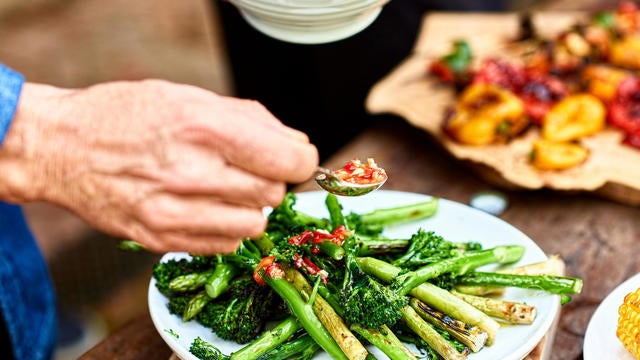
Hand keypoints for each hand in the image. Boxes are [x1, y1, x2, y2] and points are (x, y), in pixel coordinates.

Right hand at [0, 79, 318, 253]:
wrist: (62, 148)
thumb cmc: (125, 116)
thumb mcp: (190, 96)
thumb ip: (251, 120)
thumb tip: (297, 145)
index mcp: (203, 127)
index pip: (289, 160)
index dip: (300, 159)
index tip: (292, 158)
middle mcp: (191, 173)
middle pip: (273, 193)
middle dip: (269, 180)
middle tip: (244, 168)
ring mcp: (174, 211)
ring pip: (253, 225)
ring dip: (248, 207)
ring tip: (222, 189)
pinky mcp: (161, 238)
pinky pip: (224, 245)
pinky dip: (225, 229)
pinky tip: (203, 207)